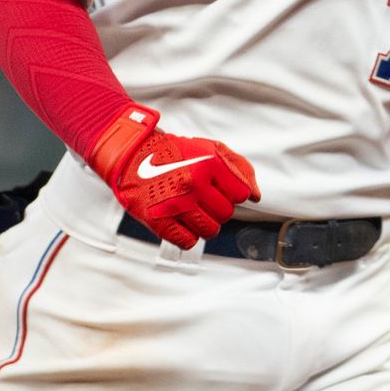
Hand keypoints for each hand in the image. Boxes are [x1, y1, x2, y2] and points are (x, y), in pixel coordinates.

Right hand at [89, 106, 260, 248]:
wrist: (134, 155)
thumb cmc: (174, 153)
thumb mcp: (210, 148)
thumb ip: (239, 168)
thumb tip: (255, 196)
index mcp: (209, 163)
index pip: (241, 194)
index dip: (232, 193)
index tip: (221, 189)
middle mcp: (194, 183)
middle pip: (226, 214)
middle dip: (218, 208)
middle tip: (202, 198)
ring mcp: (177, 204)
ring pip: (210, 231)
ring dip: (205, 223)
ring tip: (192, 209)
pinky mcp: (160, 221)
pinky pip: (188, 242)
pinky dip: (187, 235)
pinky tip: (180, 220)